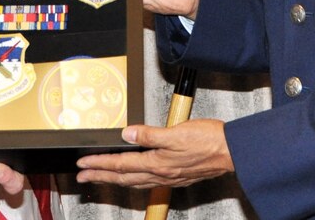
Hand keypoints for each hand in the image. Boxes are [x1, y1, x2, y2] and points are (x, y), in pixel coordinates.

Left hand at [75, 119, 233, 188]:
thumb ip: (149, 134)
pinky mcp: (177, 176)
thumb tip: (127, 134)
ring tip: (100, 177)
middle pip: (123, 177)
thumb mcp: (176, 132)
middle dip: (100, 176)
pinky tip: (133, 178)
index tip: (83, 164)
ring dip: (114, 180)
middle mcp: (161, 174)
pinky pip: (147, 182)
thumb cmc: (208, 140)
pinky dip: (133, 180)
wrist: (232, 152)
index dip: (100, 164)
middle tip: (82, 176)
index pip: (121, 165)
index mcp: (158, 163)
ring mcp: (169, 177)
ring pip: (134, 182)